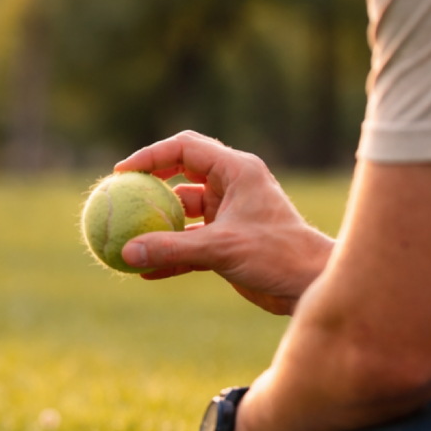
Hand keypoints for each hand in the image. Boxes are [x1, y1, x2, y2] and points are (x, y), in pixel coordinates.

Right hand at [111, 131, 335, 314]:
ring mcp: (229, 214)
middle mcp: (231, 187)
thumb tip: (127, 252)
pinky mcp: (228, 241)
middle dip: (149, 186)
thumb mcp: (222, 248)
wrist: (311, 284)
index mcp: (236, 170)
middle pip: (180, 174)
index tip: (122, 172)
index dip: (151, 155)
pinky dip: (170, 254)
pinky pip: (190, 243)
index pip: (185, 147)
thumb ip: (173, 248)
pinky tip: (145, 271)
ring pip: (183, 213)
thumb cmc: (278, 254)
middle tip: (118, 198)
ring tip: (126, 239)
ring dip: (157, 227)